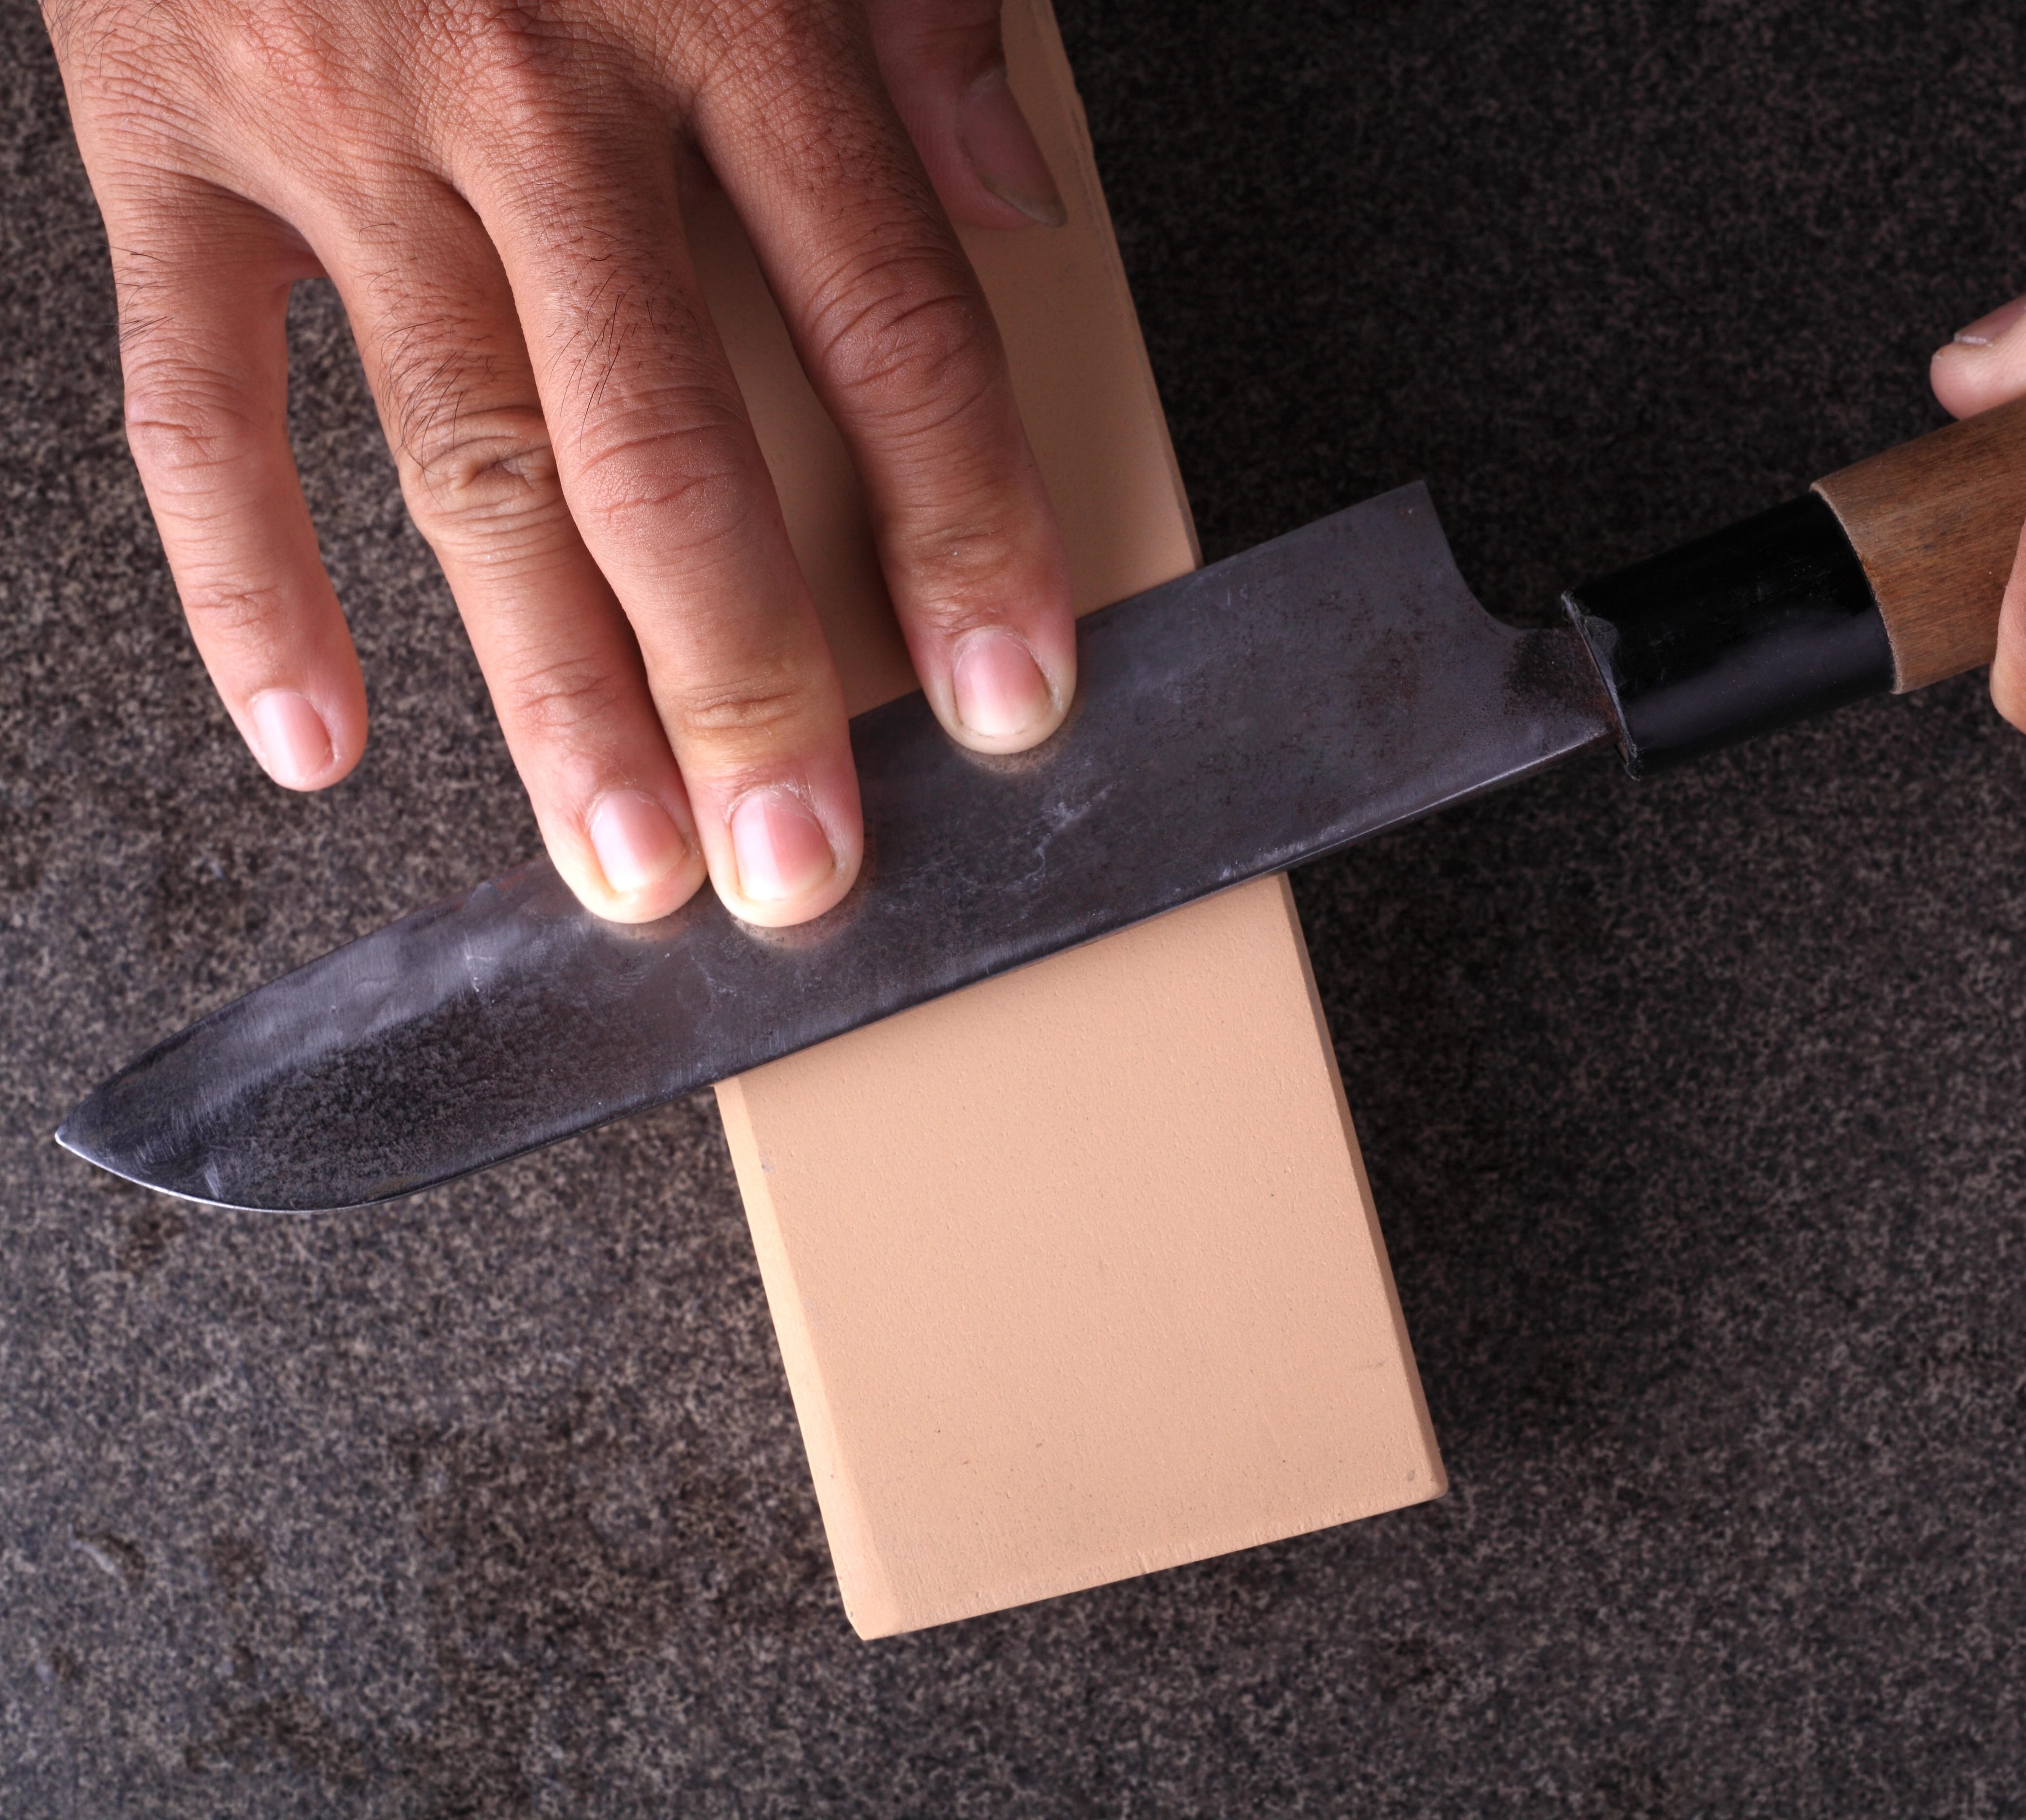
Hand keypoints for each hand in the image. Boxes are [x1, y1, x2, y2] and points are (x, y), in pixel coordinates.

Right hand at [44, 0, 1075, 924]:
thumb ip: (920, 20)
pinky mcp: (161, 140)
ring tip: (626, 862)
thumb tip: (1022, 200)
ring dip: (549, 688)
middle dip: (747, 679)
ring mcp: (339, 127)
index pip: (890, 326)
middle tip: (801, 866)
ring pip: (461, 462)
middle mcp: (539, 95)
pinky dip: (242, 580)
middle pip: (669, 444)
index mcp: (724, 13)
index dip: (963, 530)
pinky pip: (193, 399)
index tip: (1013, 693)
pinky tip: (316, 735)